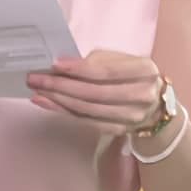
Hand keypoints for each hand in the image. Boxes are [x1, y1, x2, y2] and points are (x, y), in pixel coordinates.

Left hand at [27, 50, 164, 128]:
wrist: (154, 105)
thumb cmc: (132, 75)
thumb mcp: (121, 60)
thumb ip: (96, 61)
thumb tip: (61, 65)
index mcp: (145, 71)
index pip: (107, 72)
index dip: (78, 69)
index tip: (54, 65)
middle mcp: (142, 96)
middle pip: (94, 93)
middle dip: (60, 86)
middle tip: (35, 78)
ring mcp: (130, 117)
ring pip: (87, 109)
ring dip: (57, 100)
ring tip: (36, 90)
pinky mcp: (118, 129)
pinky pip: (85, 120)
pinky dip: (62, 111)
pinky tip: (46, 102)